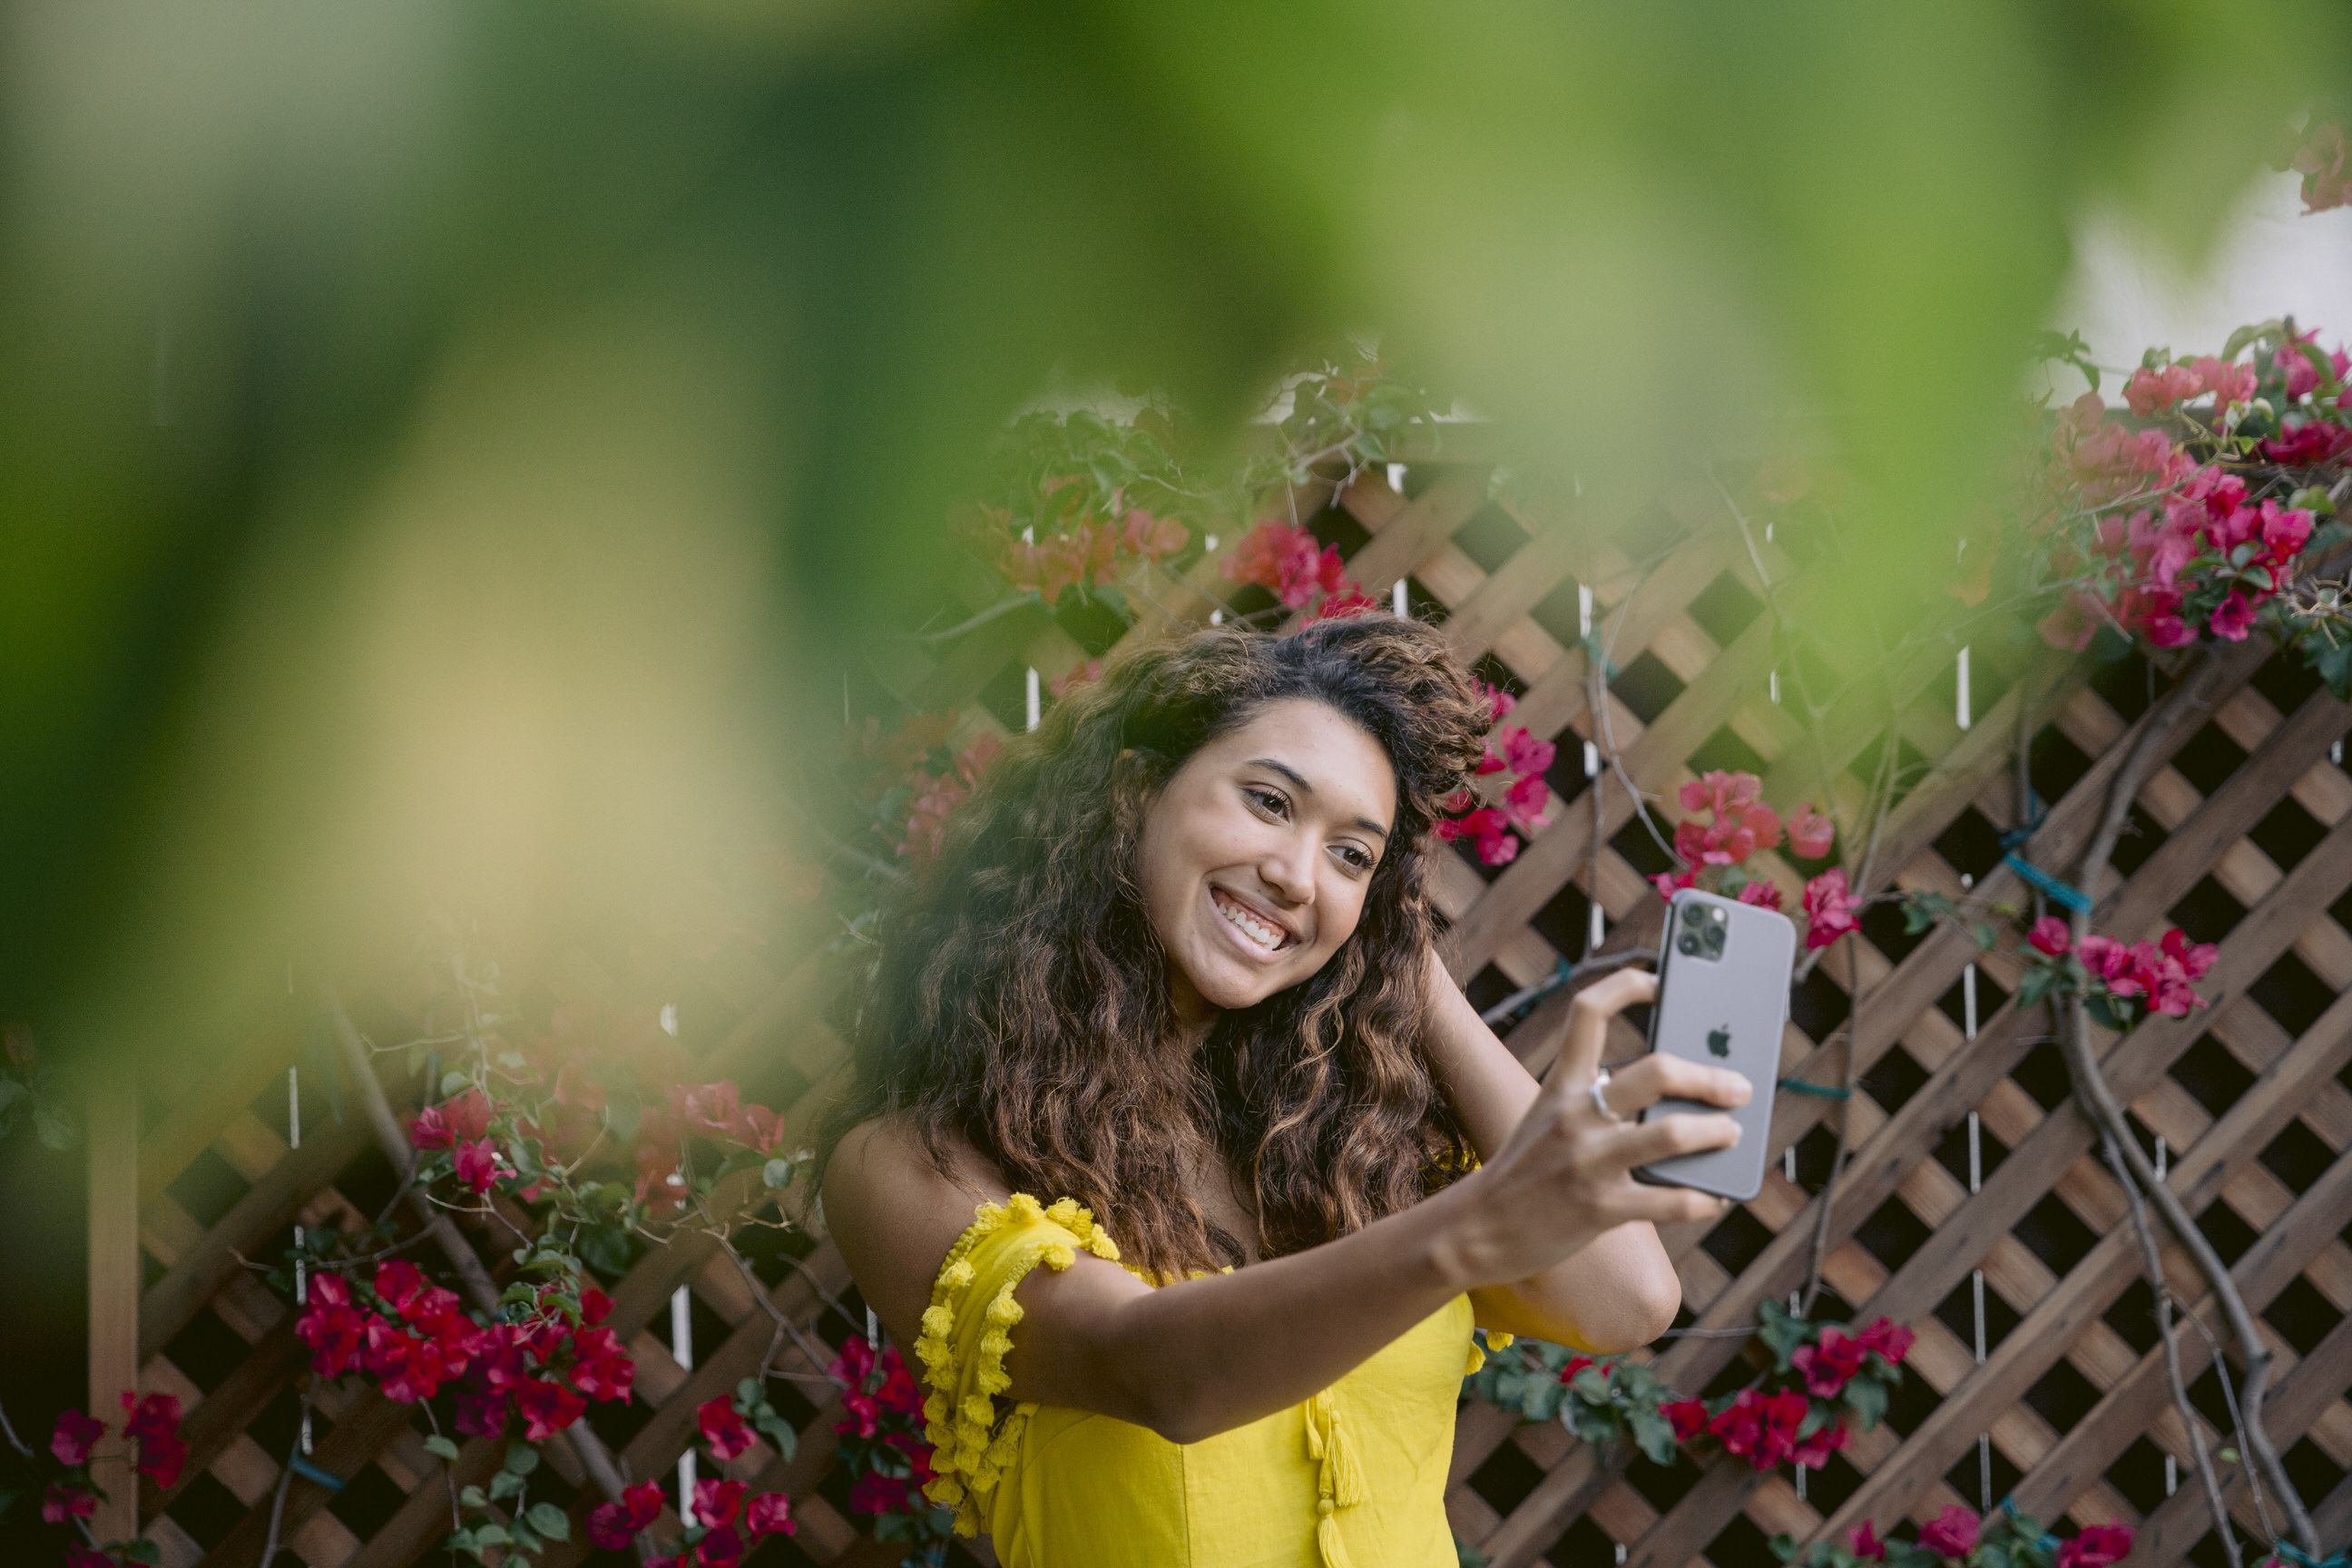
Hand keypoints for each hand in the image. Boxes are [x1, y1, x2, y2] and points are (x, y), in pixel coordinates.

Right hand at [1435, 968, 1749, 1288]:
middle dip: (1708, 1077)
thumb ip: (1596, 1103)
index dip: (1627, 985)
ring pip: (1670, 1135)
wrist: (1477, 1229)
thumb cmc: (1526, 1171)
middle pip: (1655, 1071)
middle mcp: (1575, 1116)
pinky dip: (1701, 1199)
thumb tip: (1673, 1100)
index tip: (1660, 983)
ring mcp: (1587, 1162)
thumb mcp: (1548, 1120)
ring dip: (1715, 1132)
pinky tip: (1711, 1198)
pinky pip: (1668, 1201)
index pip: (1588, 1011)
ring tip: (1732, 1133)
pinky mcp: (1599, 1209)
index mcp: (1560, 1084)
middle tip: (1737, 1087)